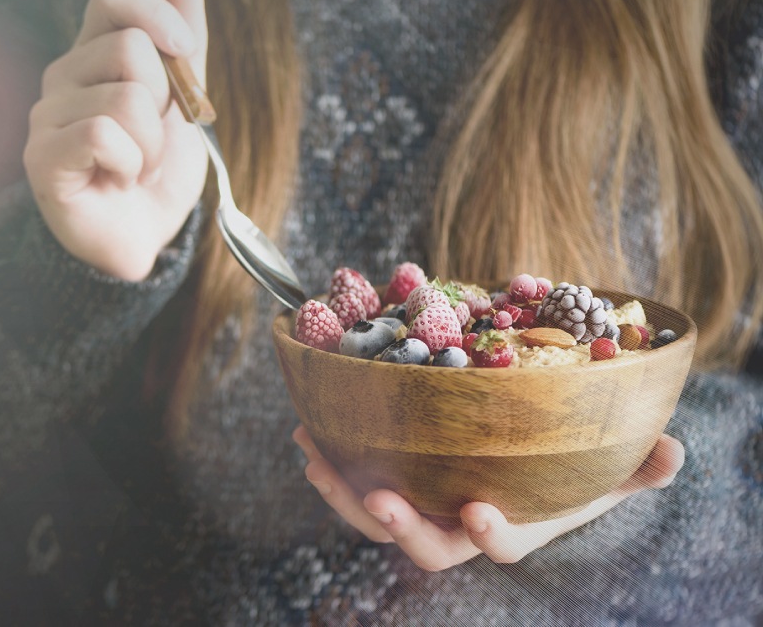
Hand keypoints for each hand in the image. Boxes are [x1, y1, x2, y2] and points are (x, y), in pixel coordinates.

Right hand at [23, 0, 208, 280]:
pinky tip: (119, 179)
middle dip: (165, 99)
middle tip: (152, 137)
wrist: (140, 238)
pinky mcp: (42, 155)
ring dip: (152, 143)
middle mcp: (64, 75)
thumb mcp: (184, 102)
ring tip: (137, 166)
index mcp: (95, 54)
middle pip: (132, 48)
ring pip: (126, 98)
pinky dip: (130, 163)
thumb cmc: (155, 171)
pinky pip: (103, 135)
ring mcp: (47, 114)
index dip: (154, 8)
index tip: (186, 47)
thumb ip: (185, 45)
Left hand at [292, 425, 684, 570]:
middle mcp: (460, 525)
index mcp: (511, 526)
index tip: (477, 509)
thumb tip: (672, 452)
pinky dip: (332, 462)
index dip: (489, 534)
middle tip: (376, 496)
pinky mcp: (396, 481)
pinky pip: (357, 483)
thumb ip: (639, 467)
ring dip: (341, 491)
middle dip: (399, 525)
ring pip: (376, 519)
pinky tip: (309, 435)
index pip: (498, 544)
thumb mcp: (610, 467)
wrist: (528, 459)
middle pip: (425, 545)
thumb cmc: (572, 468)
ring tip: (312, 455)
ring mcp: (424, 506)